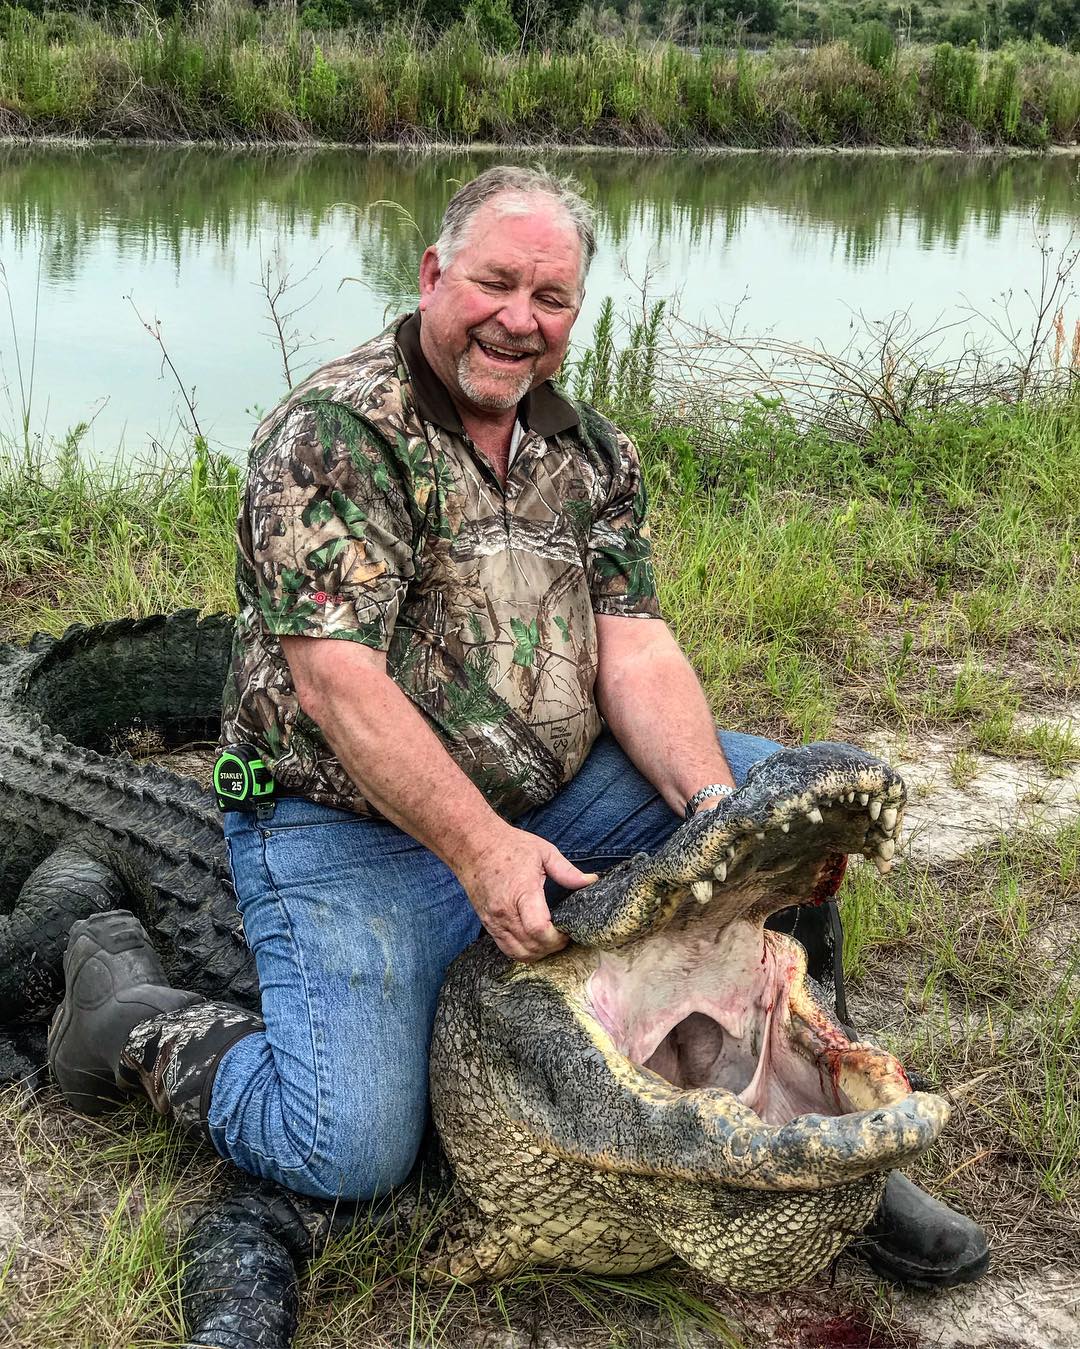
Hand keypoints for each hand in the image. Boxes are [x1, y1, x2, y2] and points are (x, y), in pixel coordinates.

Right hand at [455, 825, 597, 962]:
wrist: (472, 845)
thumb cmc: (508, 846)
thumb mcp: (543, 852)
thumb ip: (567, 871)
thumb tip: (591, 881)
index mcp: (521, 892)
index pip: (539, 929)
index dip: (557, 937)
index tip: (568, 930)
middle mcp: (504, 911)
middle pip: (532, 946)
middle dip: (552, 947)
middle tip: (564, 935)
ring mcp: (493, 921)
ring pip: (519, 953)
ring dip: (538, 952)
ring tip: (550, 940)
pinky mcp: (487, 924)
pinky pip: (506, 949)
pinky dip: (523, 951)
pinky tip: (534, 941)